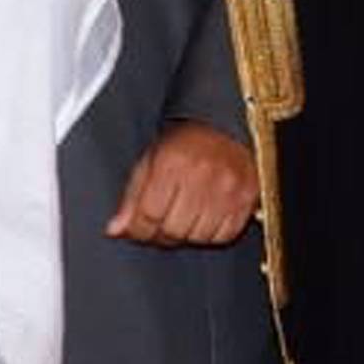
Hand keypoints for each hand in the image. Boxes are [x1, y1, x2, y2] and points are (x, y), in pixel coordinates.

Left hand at [105, 120, 258, 248]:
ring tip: (183, 218)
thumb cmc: (184, 143)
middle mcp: (201, 177)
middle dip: (161, 234)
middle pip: (173, 230)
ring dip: (186, 235)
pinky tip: (205, 218)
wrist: (224, 126)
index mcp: (171, 165)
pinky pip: (224, 235)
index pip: (149, 215)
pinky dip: (211, 234)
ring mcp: (227, 189)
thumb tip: (116, 230)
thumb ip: (132, 198)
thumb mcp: (149, 161)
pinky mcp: (247, 198)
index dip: (138, 230)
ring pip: (198, 237)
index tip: (136, 230)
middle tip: (159, 225)